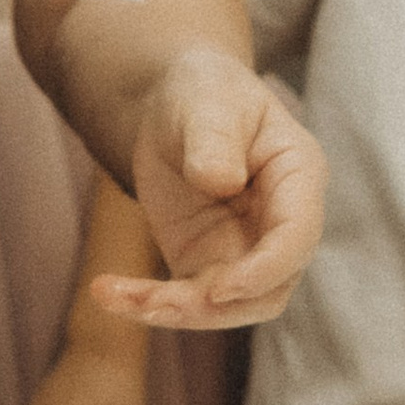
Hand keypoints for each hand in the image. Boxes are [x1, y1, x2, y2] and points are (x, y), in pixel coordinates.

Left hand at [92, 49, 327, 330]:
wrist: (174, 108)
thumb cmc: (203, 92)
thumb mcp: (207, 102)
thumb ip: (215, 139)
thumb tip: (220, 180)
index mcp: (298, 176)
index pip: (298, 236)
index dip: (267, 269)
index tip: (221, 289)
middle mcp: (279, 225)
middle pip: (269, 290)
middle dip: (218, 306)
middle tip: (158, 303)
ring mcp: (245, 251)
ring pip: (227, 307)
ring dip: (175, 312)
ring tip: (115, 296)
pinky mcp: (206, 266)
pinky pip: (185, 301)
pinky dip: (146, 303)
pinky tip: (107, 292)